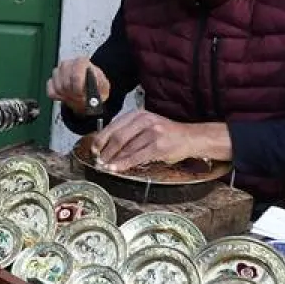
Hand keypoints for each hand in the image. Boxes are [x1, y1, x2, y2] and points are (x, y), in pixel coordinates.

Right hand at [47, 56, 109, 115]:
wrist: (89, 88)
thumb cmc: (96, 86)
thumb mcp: (103, 86)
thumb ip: (99, 86)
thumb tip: (93, 92)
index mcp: (81, 62)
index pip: (75, 76)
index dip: (78, 89)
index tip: (82, 95)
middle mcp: (68, 64)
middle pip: (65, 84)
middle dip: (73, 94)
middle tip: (80, 98)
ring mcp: (58, 71)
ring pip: (58, 89)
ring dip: (67, 96)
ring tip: (75, 96)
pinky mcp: (52, 79)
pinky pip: (51, 92)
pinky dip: (59, 97)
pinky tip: (66, 95)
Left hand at [90, 111, 230, 172]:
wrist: (190, 138)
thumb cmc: (166, 134)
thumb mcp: (145, 126)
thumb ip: (128, 131)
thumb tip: (105, 145)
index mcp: (137, 114)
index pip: (113, 126)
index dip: (100, 139)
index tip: (94, 149)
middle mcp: (143, 120)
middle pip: (117, 137)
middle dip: (105, 151)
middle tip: (98, 161)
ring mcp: (151, 132)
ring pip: (125, 148)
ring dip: (113, 160)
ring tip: (105, 166)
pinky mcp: (158, 146)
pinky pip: (136, 157)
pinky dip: (123, 164)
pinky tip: (116, 169)